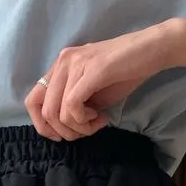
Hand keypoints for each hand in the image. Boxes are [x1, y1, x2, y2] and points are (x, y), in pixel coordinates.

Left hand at [25, 21, 180, 140]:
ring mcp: (75, 64)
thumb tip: (63, 128)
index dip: (43, 126)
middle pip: (44, 112)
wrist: (153, 50)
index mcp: (60, 66)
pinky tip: (100, 117)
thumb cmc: (125, 72)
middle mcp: (63, 62)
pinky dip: (84, 121)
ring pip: (58, 113)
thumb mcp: (91, 91)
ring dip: (78, 128)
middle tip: (85, 132)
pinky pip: (72, 107)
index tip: (62, 135)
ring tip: (97, 123)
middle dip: (64, 132)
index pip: (32, 101)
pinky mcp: (91, 70)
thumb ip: (73, 104)